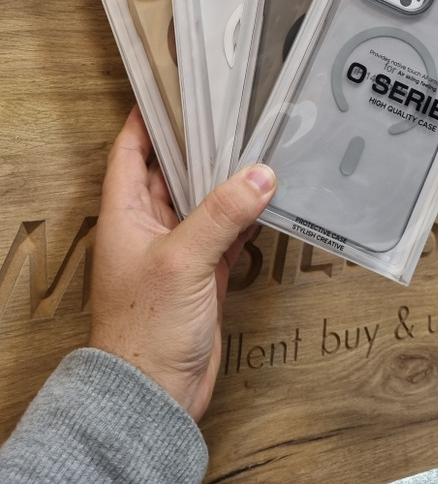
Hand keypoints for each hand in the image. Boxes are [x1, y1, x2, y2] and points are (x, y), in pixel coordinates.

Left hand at [89, 106, 275, 421]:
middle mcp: (150, 225)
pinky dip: (243, 213)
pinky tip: (265, 197)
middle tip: (228, 114)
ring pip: (202, 199)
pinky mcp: (203, 270)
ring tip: (254, 146)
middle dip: (197, 145)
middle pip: (171, 170)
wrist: (156, 391)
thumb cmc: (144, 329)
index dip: (145, 120)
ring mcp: (178, 247)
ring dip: (225, 179)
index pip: (129, 151)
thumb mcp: (182, 261)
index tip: (169, 92)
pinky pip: (224, 229)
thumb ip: (222, 214)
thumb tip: (260, 175)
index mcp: (126, 213)